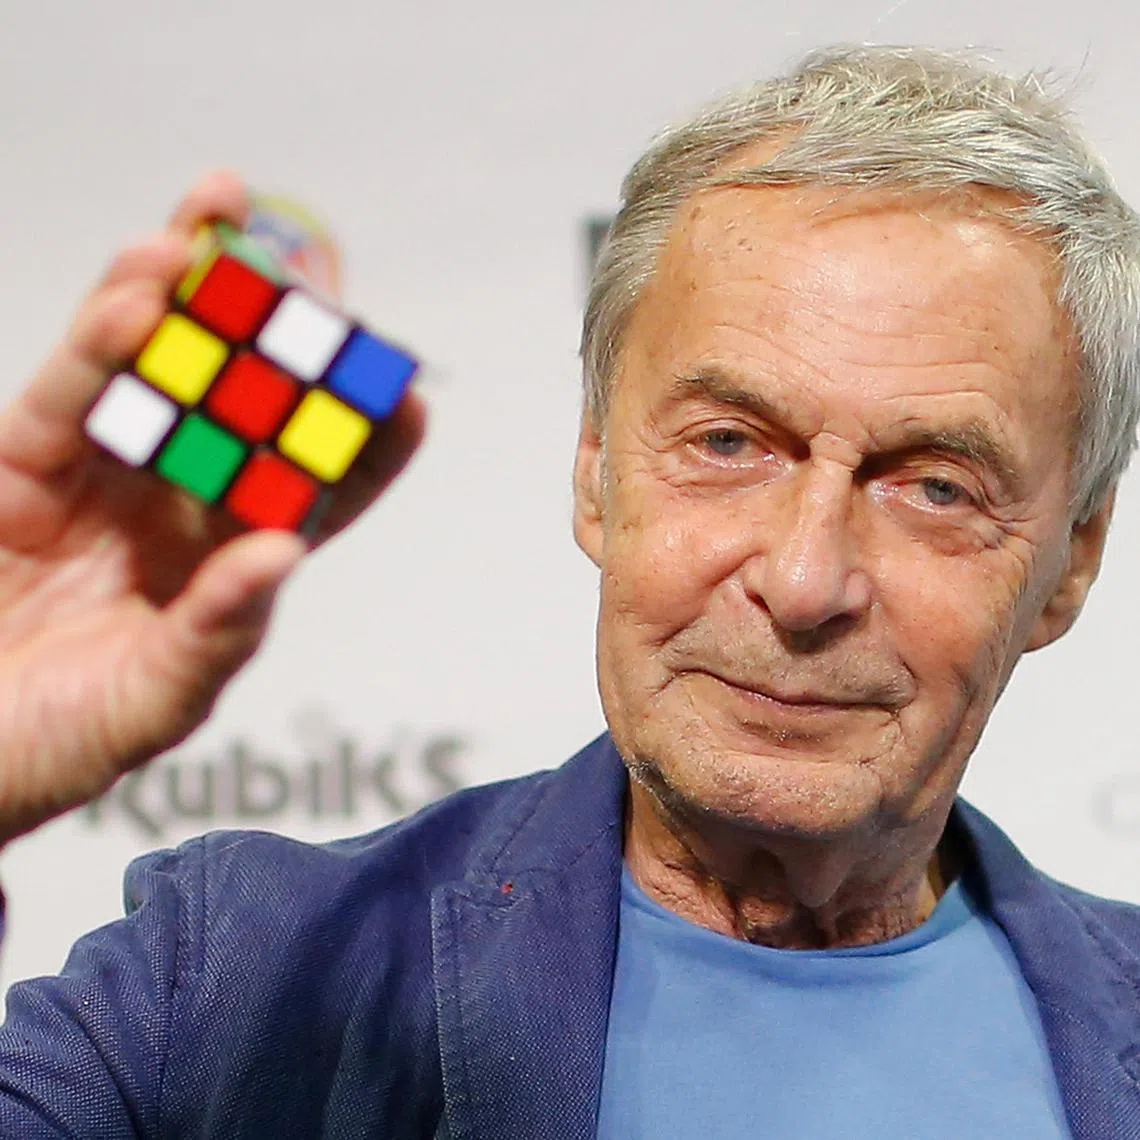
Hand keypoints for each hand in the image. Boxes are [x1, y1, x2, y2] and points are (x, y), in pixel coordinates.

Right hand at [0, 173, 426, 846]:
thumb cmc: (57, 745)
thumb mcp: (156, 702)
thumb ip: (216, 630)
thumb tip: (283, 552)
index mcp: (230, 562)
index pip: (312, 491)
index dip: (360, 444)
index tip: (404, 399)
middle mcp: (178, 506)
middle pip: (240, 403)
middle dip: (275, 331)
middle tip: (314, 264)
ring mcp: (103, 477)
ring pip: (155, 369)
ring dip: (186, 293)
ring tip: (216, 222)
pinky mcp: (24, 462)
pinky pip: (71, 392)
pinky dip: (102, 344)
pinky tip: (143, 294)